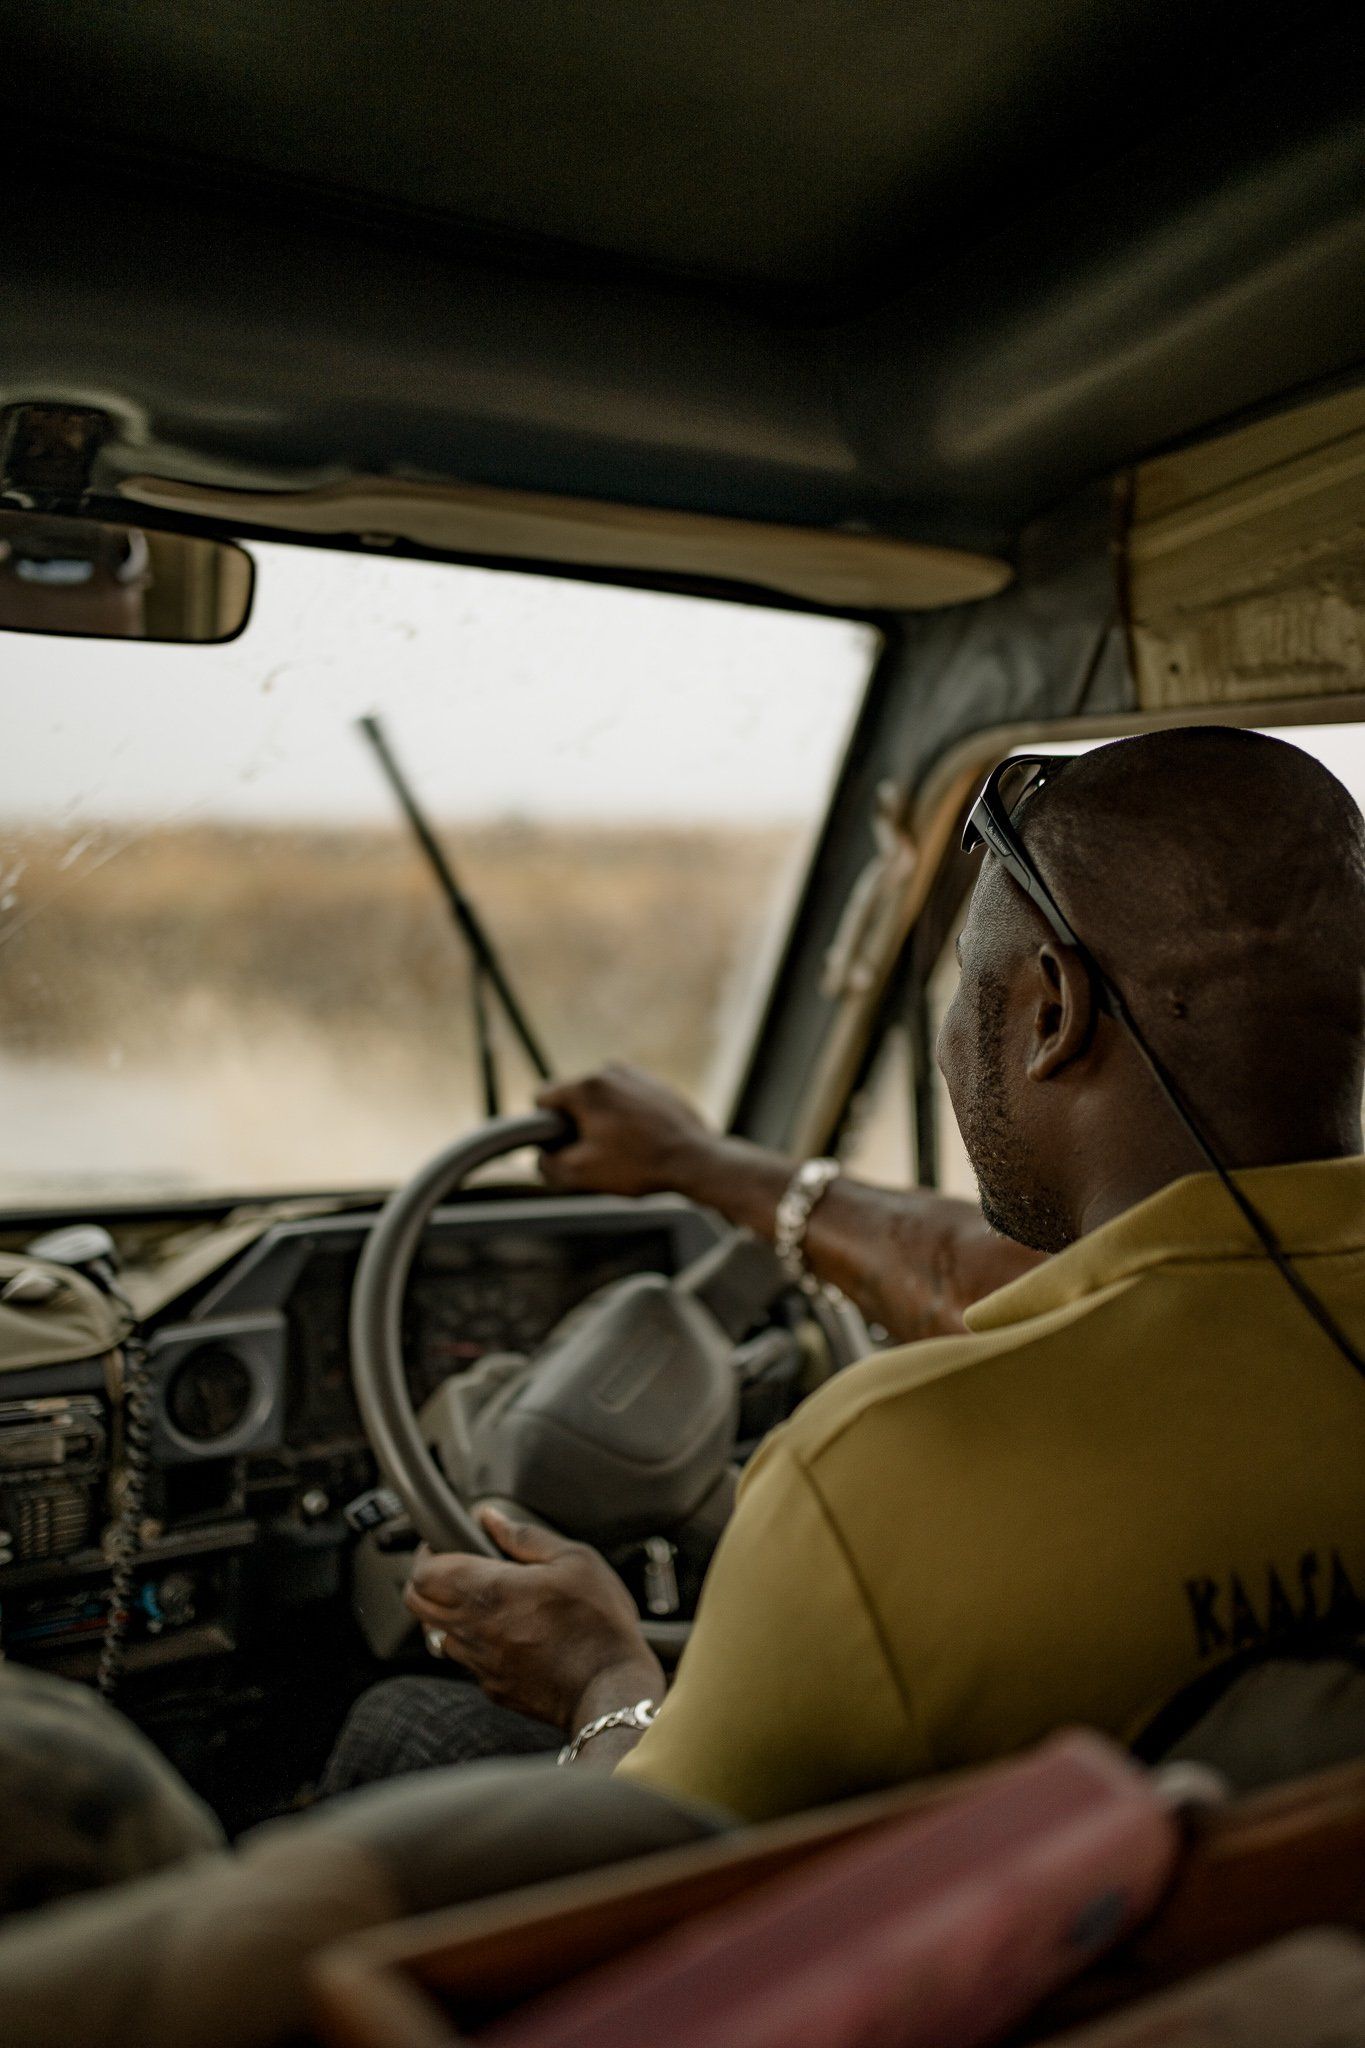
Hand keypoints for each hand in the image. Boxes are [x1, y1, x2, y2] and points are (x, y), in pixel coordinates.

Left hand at [403, 1506, 661, 1731]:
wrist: (612, 1688)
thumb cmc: (599, 1623)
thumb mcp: (575, 1560)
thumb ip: (526, 1536)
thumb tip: (491, 1520)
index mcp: (489, 1591)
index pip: (424, 1572)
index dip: (427, 1553)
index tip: (443, 1542)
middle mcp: (474, 1630)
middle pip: (417, 1604)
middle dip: (427, 1581)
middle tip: (453, 1566)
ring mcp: (480, 1664)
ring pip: (438, 1634)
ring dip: (448, 1613)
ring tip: (482, 1600)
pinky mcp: (493, 1688)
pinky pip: (468, 1661)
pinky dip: (475, 1644)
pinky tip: (507, 1633)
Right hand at [536, 1063, 713, 1197]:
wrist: (696, 1161)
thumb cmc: (640, 1165)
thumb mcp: (581, 1174)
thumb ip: (548, 1164)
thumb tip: (542, 1155)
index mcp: (587, 1086)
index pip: (543, 1098)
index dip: (546, 1127)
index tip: (566, 1146)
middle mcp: (609, 1070)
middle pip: (573, 1099)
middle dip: (577, 1125)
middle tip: (599, 1153)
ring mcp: (634, 1074)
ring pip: (599, 1100)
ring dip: (601, 1122)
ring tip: (623, 1148)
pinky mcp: (653, 1084)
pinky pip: (623, 1099)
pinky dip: (624, 1118)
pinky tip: (640, 1140)